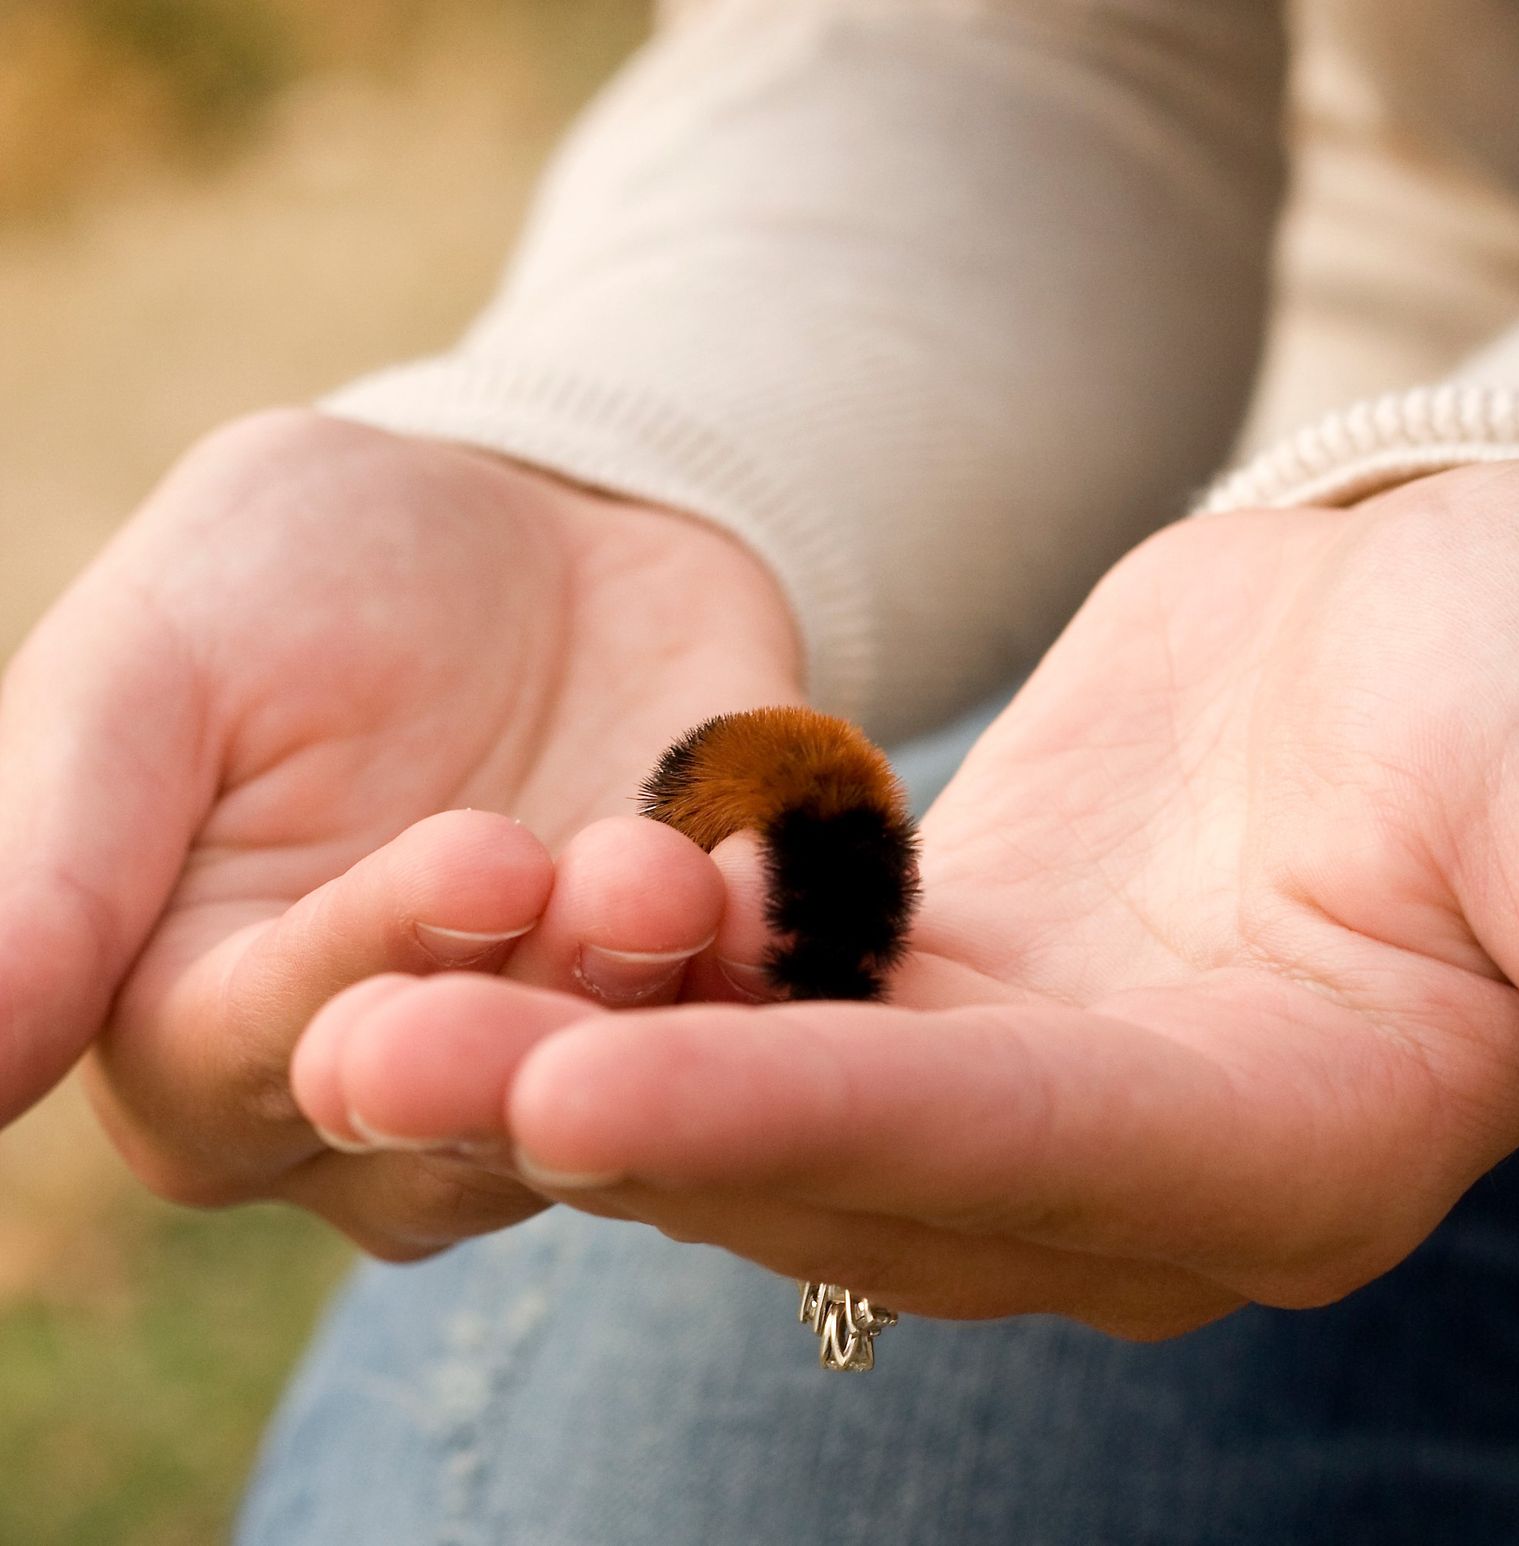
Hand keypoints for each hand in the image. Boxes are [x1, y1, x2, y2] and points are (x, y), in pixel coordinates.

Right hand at [0, 409, 801, 1257]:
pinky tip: (796, 887)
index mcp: (197, 1015)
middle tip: (611, 890)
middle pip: (443, 1116)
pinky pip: (746, 1017)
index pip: (247, 1062)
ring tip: (688, 871)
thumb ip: (44, 865)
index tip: (476, 857)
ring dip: (657, 995)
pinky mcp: (702, 993)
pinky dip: (774, 962)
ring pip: (602, 1093)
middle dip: (532, 1014)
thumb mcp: (149, 671)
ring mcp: (555, 1046)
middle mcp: (380, 1074)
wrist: (529, 511)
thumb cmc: (300, 568)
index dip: (359, 974)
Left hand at [293, 461, 1518, 1328]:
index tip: (588, 1100)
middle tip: (372, 1053)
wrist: (1469, 616)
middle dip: (612, 1118)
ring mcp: (1028, 1089)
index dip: (805, 1134)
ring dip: (572, 1055)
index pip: (1015, 1159)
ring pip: (766, 1102)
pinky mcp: (960, 994)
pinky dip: (638, 980)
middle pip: (840, 1166)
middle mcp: (1133, 1166)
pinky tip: (488, 926)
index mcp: (1279, 1152)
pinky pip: (768, 1008)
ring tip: (362, 998)